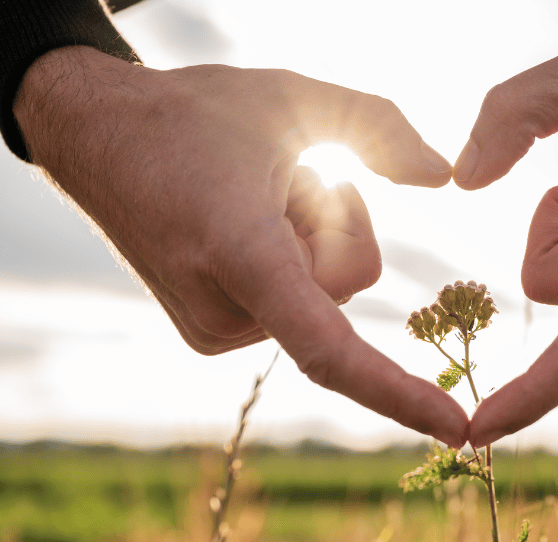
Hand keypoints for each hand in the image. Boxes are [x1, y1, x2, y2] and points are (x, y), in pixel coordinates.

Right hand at [13, 46, 468, 446]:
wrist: (100, 137)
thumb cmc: (196, 114)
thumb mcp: (295, 95)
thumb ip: (380, 126)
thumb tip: (443, 177)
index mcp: (240, 252)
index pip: (330, 349)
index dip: (400, 393)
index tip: (457, 429)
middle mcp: (221, 309)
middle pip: (345, 283)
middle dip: (337, 221)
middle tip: (278, 177)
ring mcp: (211, 329)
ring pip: (322, 296)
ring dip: (309, 239)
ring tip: (247, 200)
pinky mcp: (208, 333)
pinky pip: (294, 305)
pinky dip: (290, 263)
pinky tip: (240, 225)